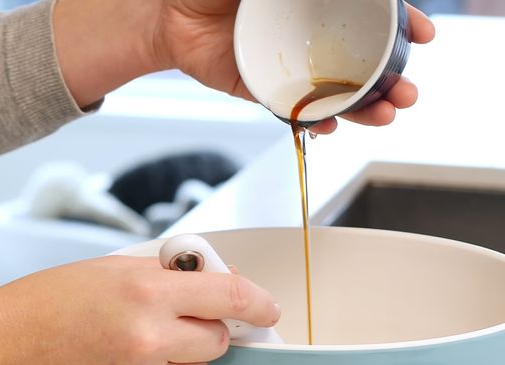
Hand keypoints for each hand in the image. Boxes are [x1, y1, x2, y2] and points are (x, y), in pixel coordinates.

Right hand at [0, 255, 278, 364]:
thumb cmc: (45, 303)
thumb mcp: (108, 269)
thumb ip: (163, 275)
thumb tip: (212, 283)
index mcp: (146, 291)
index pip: (230, 297)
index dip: (258, 303)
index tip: (268, 310)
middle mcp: (148, 337)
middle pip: (219, 341)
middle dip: (204, 331)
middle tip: (171, 325)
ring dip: (182, 363)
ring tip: (138, 350)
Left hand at [148, 1, 435, 132]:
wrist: (166, 15)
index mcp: (320, 4)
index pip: (373, 16)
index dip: (403, 25)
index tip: (423, 35)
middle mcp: (310, 36)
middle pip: (364, 61)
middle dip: (392, 80)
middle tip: (407, 93)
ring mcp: (289, 65)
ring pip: (336, 91)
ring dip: (364, 108)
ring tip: (383, 116)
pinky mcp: (262, 90)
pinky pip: (294, 110)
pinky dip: (313, 122)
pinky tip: (330, 128)